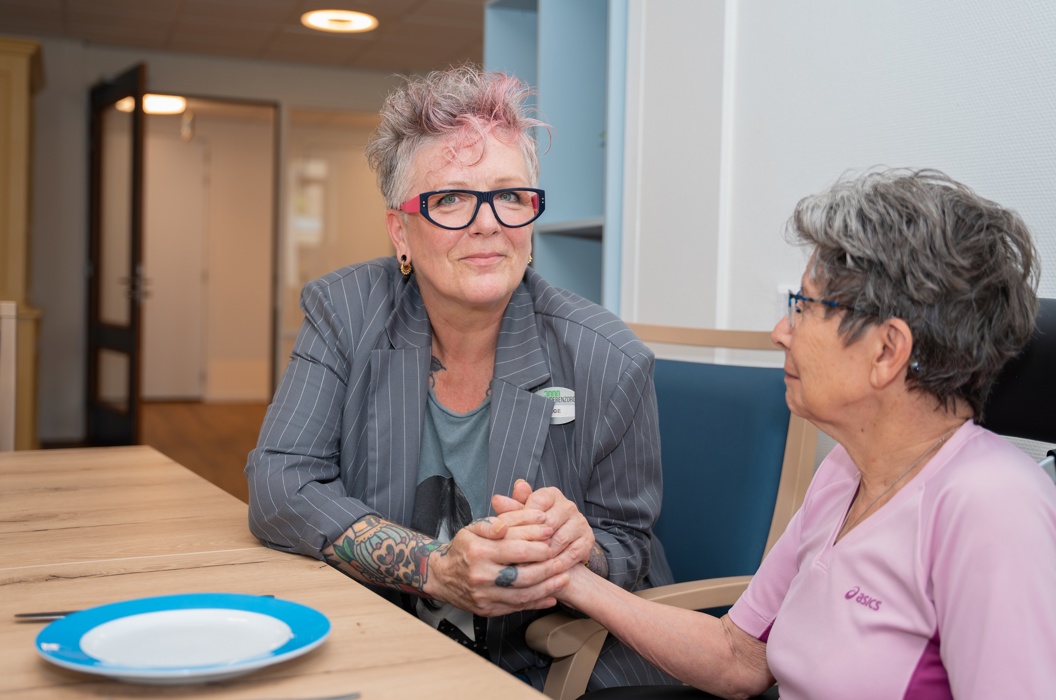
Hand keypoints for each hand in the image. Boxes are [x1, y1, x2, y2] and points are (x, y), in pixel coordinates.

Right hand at [424, 514, 570, 616]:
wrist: (441, 577)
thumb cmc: (463, 548)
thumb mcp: (473, 528)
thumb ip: (495, 523)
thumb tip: (508, 525)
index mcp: (478, 552)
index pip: (516, 548)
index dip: (537, 541)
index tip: (551, 534)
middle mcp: (481, 576)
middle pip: (523, 574)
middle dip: (547, 567)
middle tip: (563, 559)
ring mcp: (484, 596)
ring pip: (522, 595)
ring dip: (547, 587)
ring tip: (564, 577)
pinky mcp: (488, 610)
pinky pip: (516, 608)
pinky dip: (536, 603)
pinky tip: (551, 596)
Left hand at [492, 480, 596, 574]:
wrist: (560, 548)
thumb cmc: (534, 530)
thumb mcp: (522, 518)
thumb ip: (511, 509)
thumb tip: (496, 499)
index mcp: (550, 495)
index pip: (536, 502)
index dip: (521, 519)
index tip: (508, 534)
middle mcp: (567, 505)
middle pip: (548, 522)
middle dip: (532, 540)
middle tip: (515, 555)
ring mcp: (580, 521)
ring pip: (559, 539)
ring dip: (543, 554)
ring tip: (526, 565)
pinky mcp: (587, 539)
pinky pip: (572, 553)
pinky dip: (558, 564)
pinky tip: (544, 572)